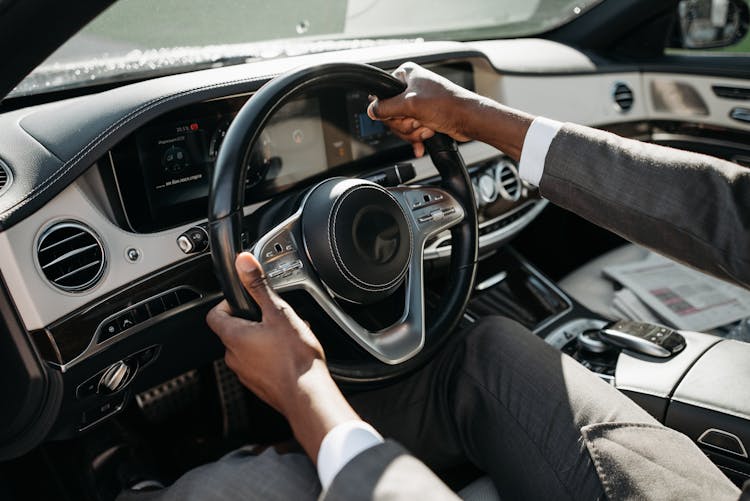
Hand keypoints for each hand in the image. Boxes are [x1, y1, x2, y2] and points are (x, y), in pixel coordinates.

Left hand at [206, 252, 359, 460]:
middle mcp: (234, 357)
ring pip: (248, 348)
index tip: (246, 300)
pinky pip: (260, 364)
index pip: (214, 314)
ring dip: (263, 339)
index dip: (227, 303)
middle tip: (275, 317)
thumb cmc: (295, 357)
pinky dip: (271, 356)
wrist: (308, 395)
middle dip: (253, 320)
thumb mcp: (278, 312)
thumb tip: (243, 262)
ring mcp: (246, 373)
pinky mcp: (259, 385)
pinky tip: (291, 354)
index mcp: (233, 337)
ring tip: (287, 336)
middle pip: (234, 330)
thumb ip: (258, 286)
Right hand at [368, 62, 476, 156]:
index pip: (382, 95)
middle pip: (391, 113)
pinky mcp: (424, 116)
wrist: (468, 120)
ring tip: (427, 127)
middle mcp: (411, 87)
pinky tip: (424, 140)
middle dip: (405, 124)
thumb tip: (371, 110)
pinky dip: (417, 137)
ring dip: (414, 131)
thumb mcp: (410, 104)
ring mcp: (418, 103)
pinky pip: (411, 131)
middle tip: (417, 121)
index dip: (390, 110)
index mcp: (406, 75)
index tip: (401, 114)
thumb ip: (386, 107)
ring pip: (401, 124)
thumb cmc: (448, 105)